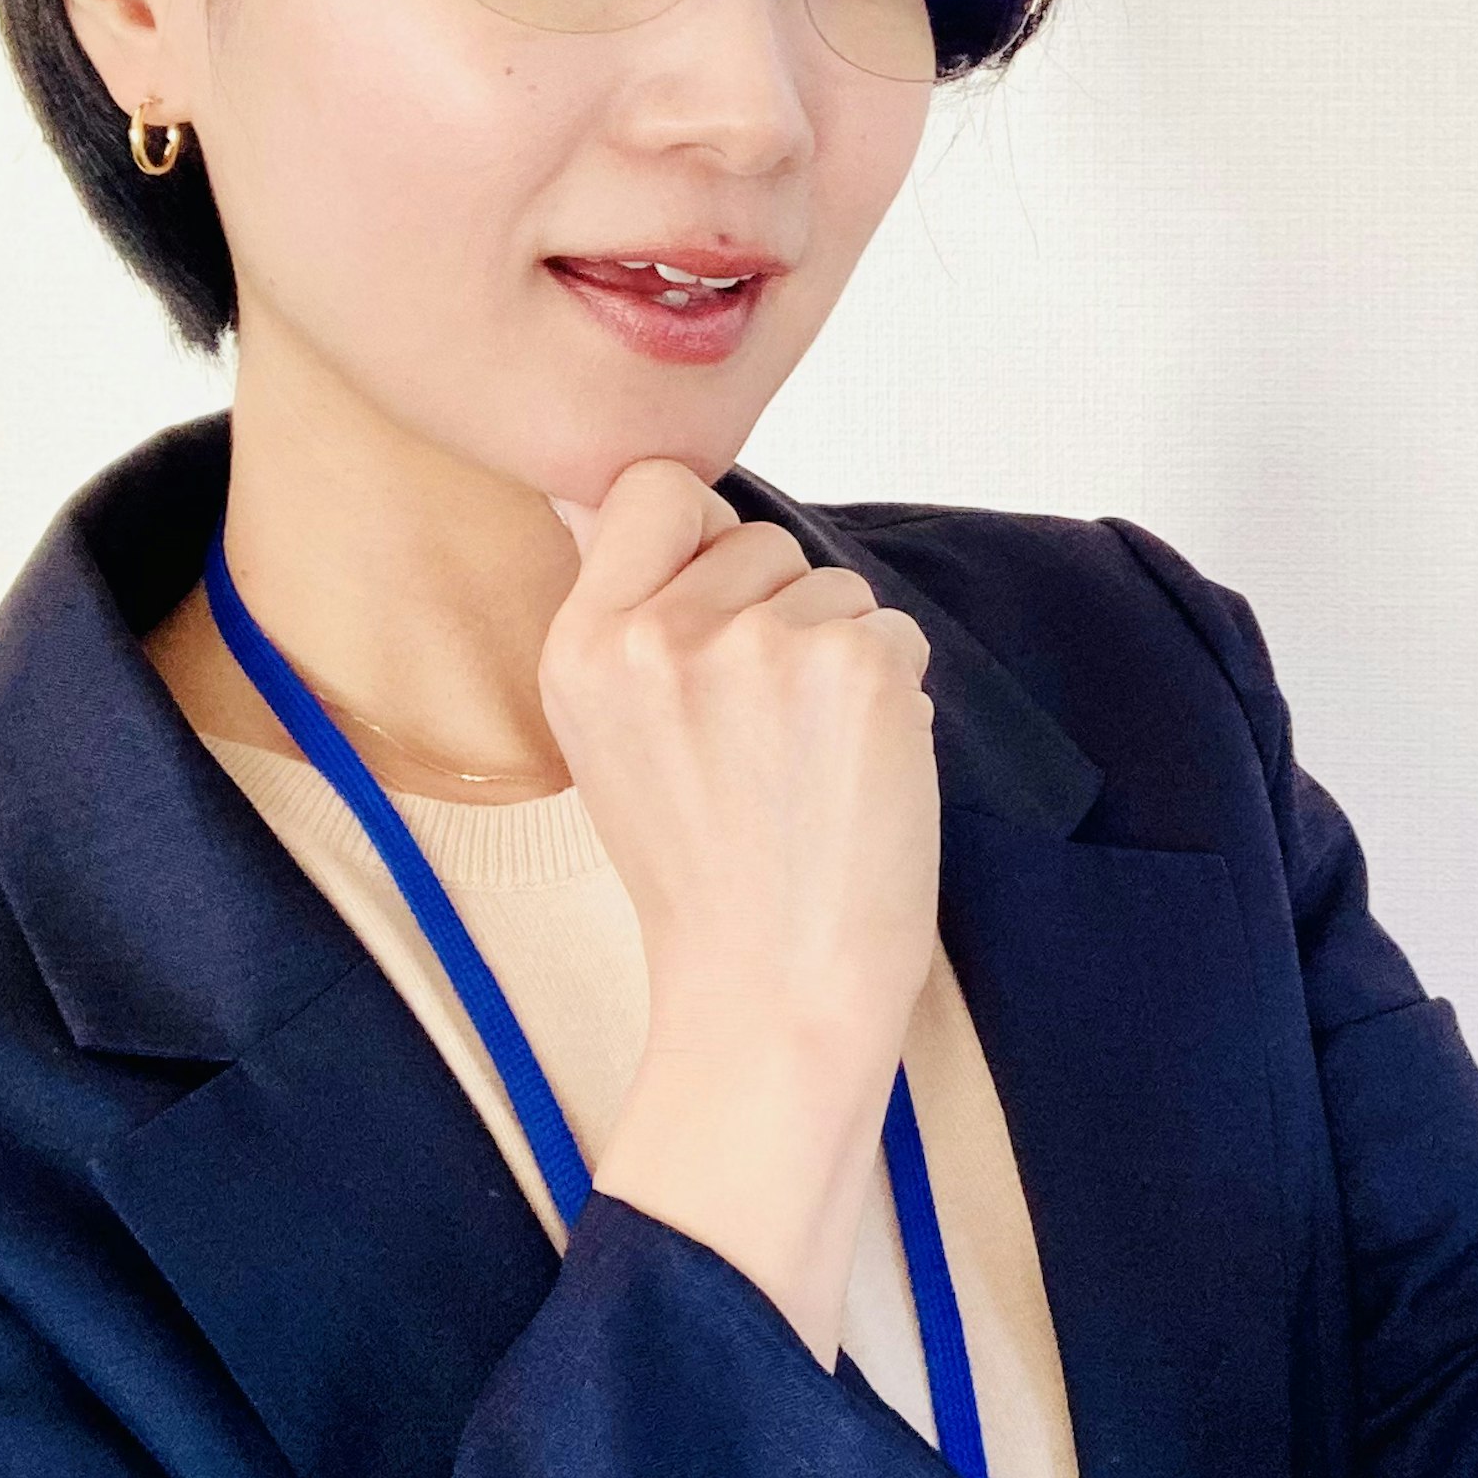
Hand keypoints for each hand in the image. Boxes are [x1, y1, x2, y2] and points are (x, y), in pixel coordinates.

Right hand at [539, 460, 939, 1083]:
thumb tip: (596, 498)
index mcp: (583, 646)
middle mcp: (660, 634)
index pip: (652, 488)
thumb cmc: (705, 873)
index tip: (716, 610)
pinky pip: (894, 633)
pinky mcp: (854, 666)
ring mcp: (760, 645)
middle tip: (762, 735)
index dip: (701, 536)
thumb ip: (621, 616)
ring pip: (835, 587)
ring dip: (841, 659)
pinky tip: (853, 774)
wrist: (770, 989)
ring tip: (804, 763)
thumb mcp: (610, 734)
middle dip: (780, 614)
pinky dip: (892, 697)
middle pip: (759, 539)